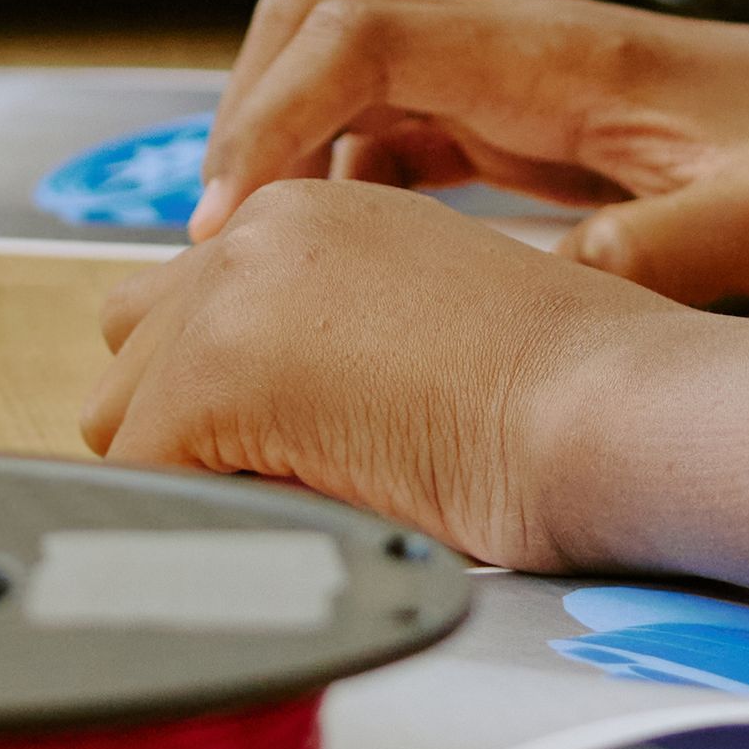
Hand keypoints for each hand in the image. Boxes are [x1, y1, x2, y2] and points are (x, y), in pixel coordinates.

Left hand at [80, 176, 702, 565]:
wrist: (622, 405)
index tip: (277, 451)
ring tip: (292, 512)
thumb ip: (337, 343)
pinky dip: (195, 529)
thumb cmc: (580, 394)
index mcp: (319, 211)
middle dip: (185, 428)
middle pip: (137, 347)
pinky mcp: (219, 372)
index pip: (195, 307)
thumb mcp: (433, 329)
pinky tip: (285, 537)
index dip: (224, 398)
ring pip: (125, 414)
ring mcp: (232, 291)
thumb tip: (272, 420)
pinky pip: (146, 483)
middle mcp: (263, 227)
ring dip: (188, 472)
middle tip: (281, 489)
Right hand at [198, 0, 748, 308]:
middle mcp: (527, 53)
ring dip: (293, 156)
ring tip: (272, 271)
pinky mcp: (542, 130)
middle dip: (249, 121)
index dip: (271, 118)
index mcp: (562, 56)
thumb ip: (652, 258)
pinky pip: (405, 130)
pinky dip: (352, 182)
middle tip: (224, 245)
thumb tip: (535, 304)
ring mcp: (529, 86)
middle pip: (321, 33)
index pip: (357, 37)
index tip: (230, 214)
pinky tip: (362, 265)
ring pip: (351, 81)